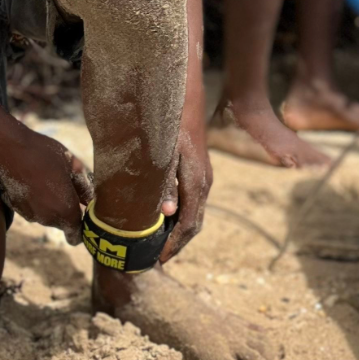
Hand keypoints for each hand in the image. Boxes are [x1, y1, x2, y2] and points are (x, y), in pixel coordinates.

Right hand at [0, 123, 91, 243]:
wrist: (10, 148)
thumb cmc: (45, 154)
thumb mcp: (73, 166)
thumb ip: (84, 188)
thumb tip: (91, 201)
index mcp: (65, 210)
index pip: (77, 235)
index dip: (82, 229)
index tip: (84, 218)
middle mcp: (47, 218)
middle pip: (63, 223)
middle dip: (68, 211)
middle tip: (68, 188)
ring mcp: (31, 215)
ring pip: (48, 216)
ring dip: (52, 205)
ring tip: (50, 181)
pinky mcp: (18, 208)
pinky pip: (34, 209)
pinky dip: (38, 201)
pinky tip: (36, 182)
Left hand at [159, 112, 211, 261]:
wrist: (184, 99)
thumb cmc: (170, 124)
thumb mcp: (164, 153)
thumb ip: (166, 183)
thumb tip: (169, 214)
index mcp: (196, 182)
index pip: (189, 225)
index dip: (175, 245)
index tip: (158, 260)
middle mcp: (203, 184)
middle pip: (195, 225)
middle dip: (177, 245)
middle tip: (155, 259)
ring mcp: (203, 178)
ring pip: (195, 215)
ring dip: (179, 234)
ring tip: (157, 246)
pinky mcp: (198, 173)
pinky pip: (192, 204)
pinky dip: (180, 220)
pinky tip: (164, 221)